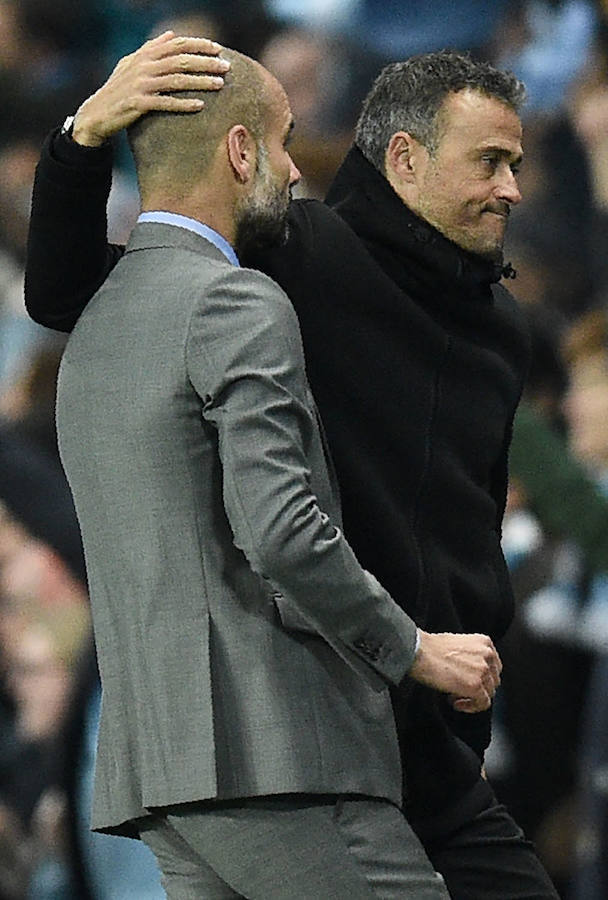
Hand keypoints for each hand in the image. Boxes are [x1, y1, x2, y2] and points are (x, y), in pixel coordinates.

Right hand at [72, 30, 229, 146]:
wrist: (97, 113)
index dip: (198, 45)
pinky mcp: (138, 104)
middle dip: (205, 62)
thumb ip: (151, 48)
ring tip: (220, 85)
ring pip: (177, 80)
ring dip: (200, 82)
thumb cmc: (118, 89)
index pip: (176, 44)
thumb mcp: (131, 63)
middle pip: (180, 60)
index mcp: (144, 55)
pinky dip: (183, 104)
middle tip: (226, 67)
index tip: (218, 48)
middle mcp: (143, 66)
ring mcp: (141, 85)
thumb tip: (171, 34)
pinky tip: (200, 106)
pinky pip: (165, 103)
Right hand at [408, 630, 501, 712]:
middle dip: (479, 689)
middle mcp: (487, 655)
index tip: (470, 682)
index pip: (494, 667)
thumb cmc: (429, 647)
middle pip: (493, 681)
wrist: (418, 651)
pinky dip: (470, 707)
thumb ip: (471, 656)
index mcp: (484, 642)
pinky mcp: (475, 685)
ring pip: (489, 694)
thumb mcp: (458, 644)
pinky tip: (455, 702)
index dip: (482, 678)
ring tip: (454, 695)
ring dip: (472, 698)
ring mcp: (483, 670)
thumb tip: (471, 672)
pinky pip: (482, 704)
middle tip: (460, 691)